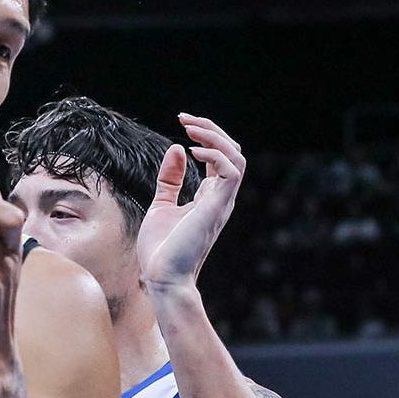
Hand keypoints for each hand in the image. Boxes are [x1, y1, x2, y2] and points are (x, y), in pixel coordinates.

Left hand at [135, 114, 247, 296]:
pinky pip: (231, 171)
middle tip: (185, 118)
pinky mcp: (217, 207)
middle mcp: (220, 198)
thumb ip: (170, 179)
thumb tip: (177, 148)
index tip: (183, 122)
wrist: (162, 278)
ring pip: (237, 157)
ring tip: (190, 128)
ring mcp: (221, 202)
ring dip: (215, 137)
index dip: (205, 135)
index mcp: (210, 198)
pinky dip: (215, 155)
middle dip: (212, 129)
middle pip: (232, 152)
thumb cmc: (161, 250)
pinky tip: (192, 151)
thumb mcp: (161, 205)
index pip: (219, 158)